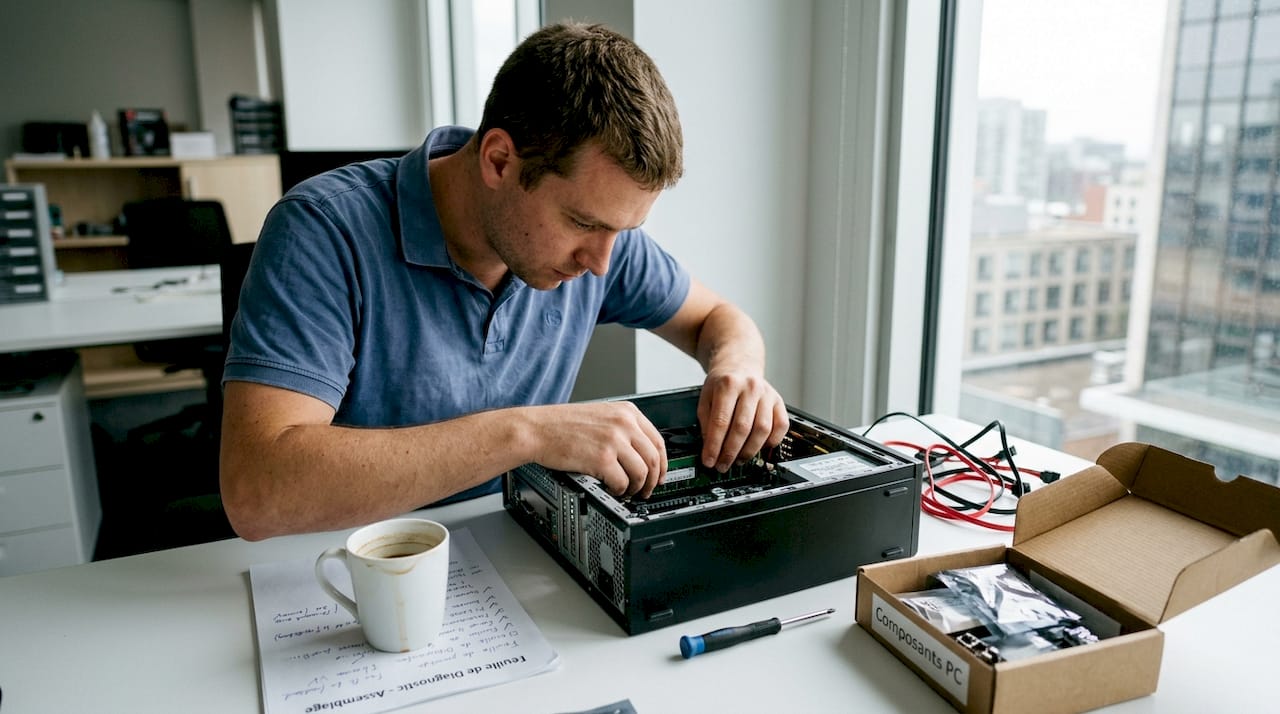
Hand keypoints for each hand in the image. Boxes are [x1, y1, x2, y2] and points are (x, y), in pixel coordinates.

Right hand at [527, 402, 666, 498]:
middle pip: (654, 458)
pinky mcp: (602, 458)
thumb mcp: (599, 415)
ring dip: (637, 488)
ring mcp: (614, 440)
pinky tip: (612, 490)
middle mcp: (624, 423)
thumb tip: (640, 454)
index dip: (662, 463)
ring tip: (627, 493)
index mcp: (626, 411)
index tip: (659, 475)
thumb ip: (622, 429)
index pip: (657, 440)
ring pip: (642, 473)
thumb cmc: (560, 425)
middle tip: (646, 491)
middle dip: (652, 480)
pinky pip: (623, 482)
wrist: (536, 429)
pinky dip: (620, 491)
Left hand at [697, 372, 789, 471]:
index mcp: (728, 384)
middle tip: (722, 465)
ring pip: (762, 430)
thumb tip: (711, 449)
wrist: (740, 364)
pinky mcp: (779, 401)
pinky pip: (781, 427)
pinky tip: (759, 448)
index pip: (721, 421)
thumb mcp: (705, 397)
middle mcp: (750, 387)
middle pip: (742, 427)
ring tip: (738, 460)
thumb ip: (707, 422)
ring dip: (749, 451)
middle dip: (731, 452)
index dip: (714, 445)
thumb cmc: (722, 383)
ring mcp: (768, 394)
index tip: (709, 460)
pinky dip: (771, 442)